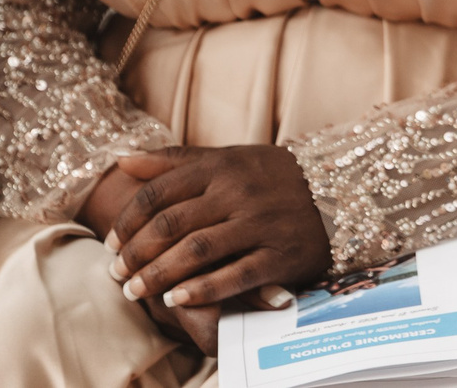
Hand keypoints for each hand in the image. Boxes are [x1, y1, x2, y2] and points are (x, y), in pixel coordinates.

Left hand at [103, 146, 328, 354]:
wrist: (345, 191)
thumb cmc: (276, 178)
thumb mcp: (232, 158)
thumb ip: (177, 160)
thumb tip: (122, 158)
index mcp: (225, 167)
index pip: (159, 192)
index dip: (127, 220)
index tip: (111, 242)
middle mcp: (241, 192)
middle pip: (171, 224)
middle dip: (136, 253)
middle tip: (117, 273)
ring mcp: (263, 223)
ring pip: (196, 251)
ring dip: (158, 274)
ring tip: (135, 292)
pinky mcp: (282, 254)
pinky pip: (235, 275)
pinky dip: (202, 289)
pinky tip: (176, 298)